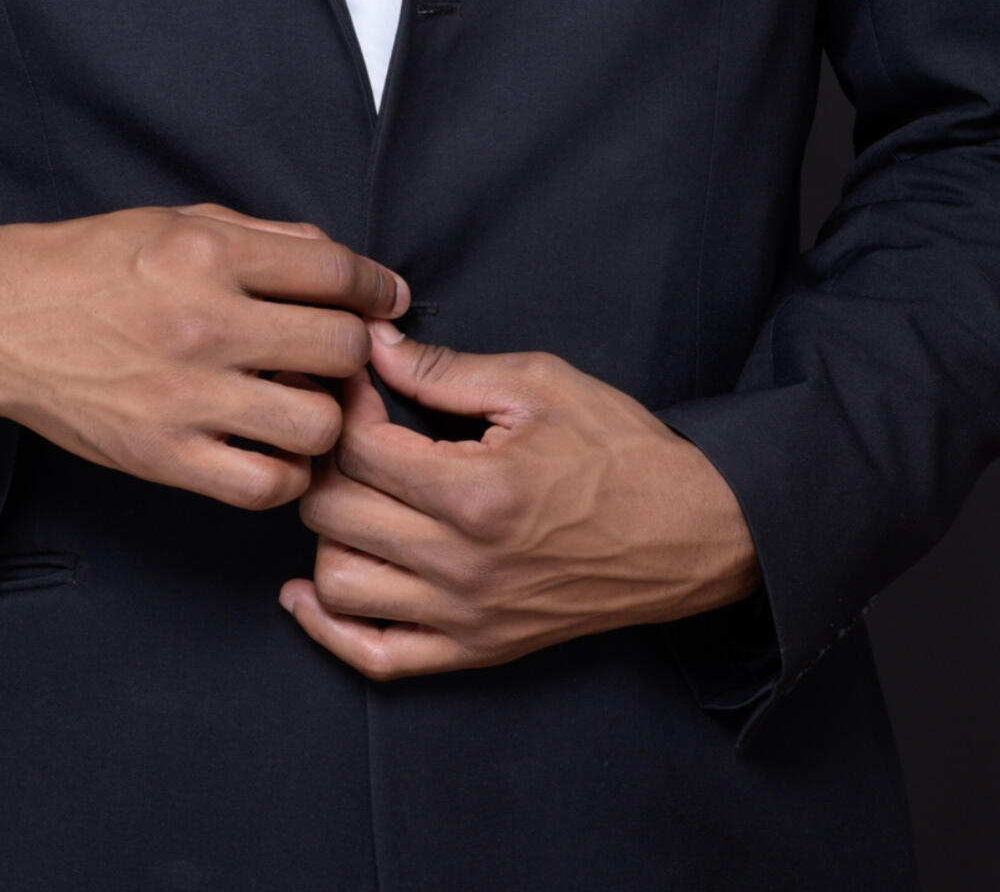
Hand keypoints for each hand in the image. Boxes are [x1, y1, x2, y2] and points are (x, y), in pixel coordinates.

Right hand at [0, 204, 407, 509]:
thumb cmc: (91, 264)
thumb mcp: (177, 221)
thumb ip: (266, 238)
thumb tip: (347, 268)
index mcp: (209, 253)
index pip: (336, 272)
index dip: (376, 288)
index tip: (384, 301)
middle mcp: (204, 323)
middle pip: (341, 348)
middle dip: (355, 350)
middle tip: (339, 355)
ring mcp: (185, 397)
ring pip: (317, 424)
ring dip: (326, 415)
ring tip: (306, 401)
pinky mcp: (162, 458)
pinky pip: (265, 485)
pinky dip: (286, 472)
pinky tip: (275, 448)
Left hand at [281, 324, 759, 677]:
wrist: (691, 531)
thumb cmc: (620, 449)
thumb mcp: (539, 383)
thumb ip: (446, 369)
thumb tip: (374, 342)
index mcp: (476, 491)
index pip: (359, 447)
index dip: (345, 400)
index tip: (357, 376)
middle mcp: (462, 563)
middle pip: (333, 512)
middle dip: (324, 458)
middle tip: (344, 429)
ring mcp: (466, 616)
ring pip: (338, 584)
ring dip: (325, 532)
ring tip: (349, 493)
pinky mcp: (476, 650)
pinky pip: (376, 657)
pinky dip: (329, 628)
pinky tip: (309, 589)